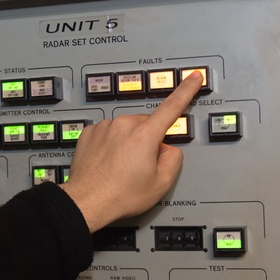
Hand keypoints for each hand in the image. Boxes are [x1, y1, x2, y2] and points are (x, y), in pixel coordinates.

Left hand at [60, 72, 201, 231]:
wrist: (86, 202)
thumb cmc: (120, 195)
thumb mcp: (161, 184)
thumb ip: (173, 160)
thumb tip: (167, 149)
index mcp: (145, 135)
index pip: (172, 107)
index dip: (186, 90)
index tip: (193, 77)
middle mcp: (124, 125)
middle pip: (147, 125)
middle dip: (148, 141)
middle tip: (140, 167)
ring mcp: (104, 127)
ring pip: (126, 129)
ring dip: (128, 143)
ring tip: (121, 168)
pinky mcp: (90, 133)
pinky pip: (108, 133)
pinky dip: (111, 144)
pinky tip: (108, 162)